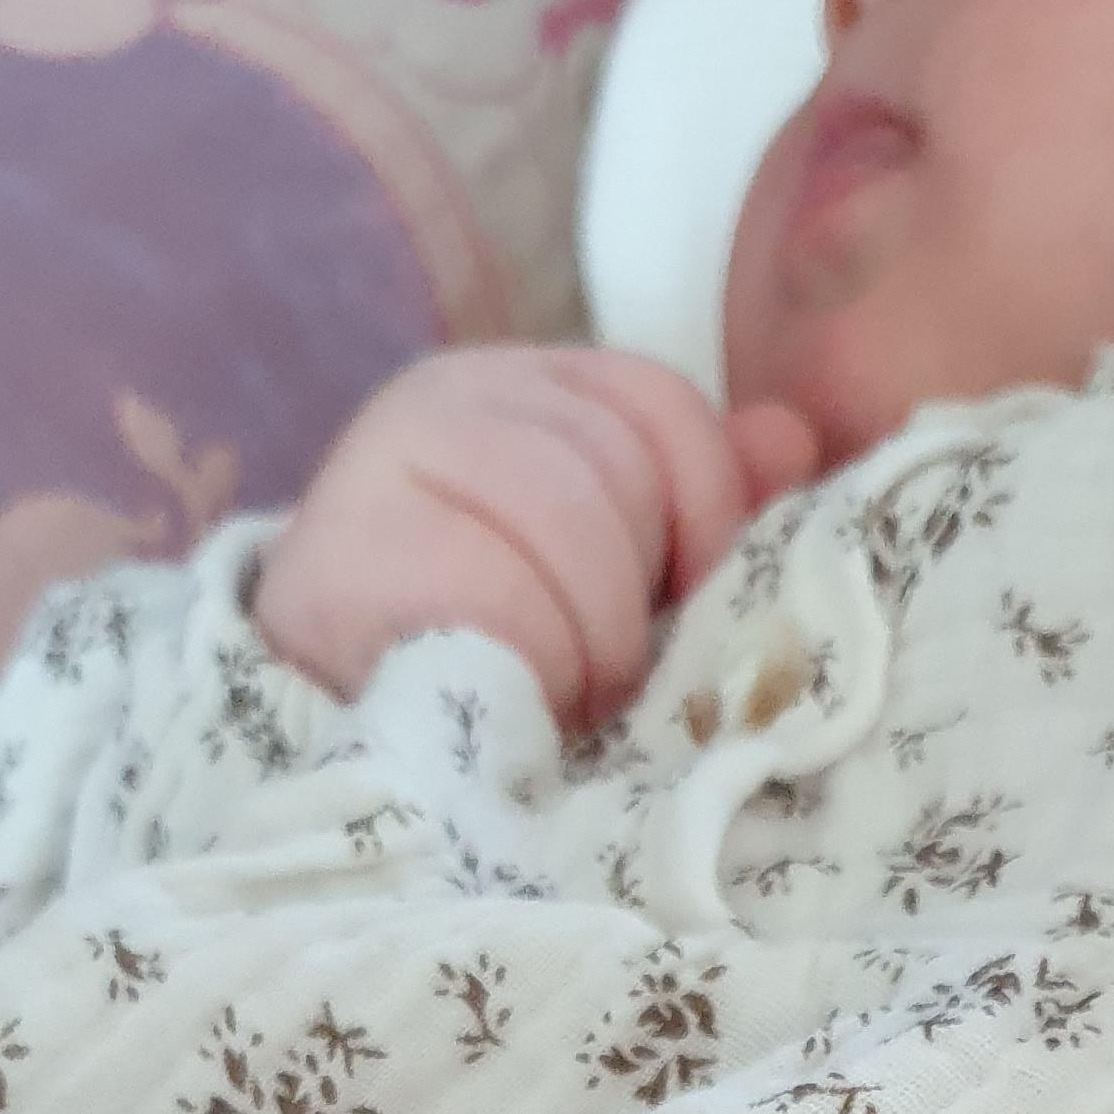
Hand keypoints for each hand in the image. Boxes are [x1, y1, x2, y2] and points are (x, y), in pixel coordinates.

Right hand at [254, 346, 821, 727]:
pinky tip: (510, 698)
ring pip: (569, 519)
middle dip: (632, 595)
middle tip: (605, 678)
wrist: (321, 726)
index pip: (659, 400)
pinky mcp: (350, 545)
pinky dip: (531, 663)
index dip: (705, 507)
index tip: (688, 601)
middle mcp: (450, 395)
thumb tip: (792, 440)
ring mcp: (388, 457)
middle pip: (616, 463)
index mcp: (522, 387)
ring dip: (587, 639)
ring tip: (561, 695)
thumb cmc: (483, 656)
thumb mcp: (608, 574)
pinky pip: (501, 593)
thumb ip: (697, 505)